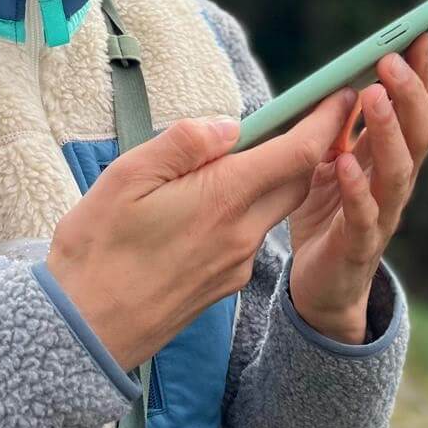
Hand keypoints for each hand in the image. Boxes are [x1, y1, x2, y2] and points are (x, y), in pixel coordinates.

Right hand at [46, 86, 357, 371]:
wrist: (86, 332)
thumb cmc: (96, 251)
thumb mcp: (125, 178)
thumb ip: (182, 144)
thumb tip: (229, 126)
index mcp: (222, 199)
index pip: (297, 153)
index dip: (326, 121)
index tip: (342, 95)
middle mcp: (241, 233)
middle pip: (298, 181)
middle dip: (313, 145)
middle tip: (311, 112)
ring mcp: (237, 264)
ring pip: (273, 208)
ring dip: (279, 177)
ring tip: (257, 150)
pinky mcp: (225, 284)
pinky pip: (251, 234)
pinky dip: (250, 207)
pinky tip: (218, 199)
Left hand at [287, 32, 427, 340]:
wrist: (321, 286)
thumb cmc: (327, 215)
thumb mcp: (328, 161)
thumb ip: (337, 128)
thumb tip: (340, 81)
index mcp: (389, 158)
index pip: (413, 110)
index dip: (420, 74)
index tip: (419, 34)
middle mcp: (395, 183)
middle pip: (417, 134)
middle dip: (409, 94)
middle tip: (392, 58)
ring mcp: (382, 216)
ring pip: (399, 171)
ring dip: (388, 131)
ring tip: (374, 96)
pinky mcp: (358, 247)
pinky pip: (364, 217)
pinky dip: (358, 189)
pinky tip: (347, 163)